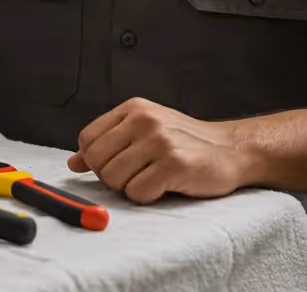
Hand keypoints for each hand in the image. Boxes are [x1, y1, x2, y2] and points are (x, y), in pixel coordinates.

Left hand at [67, 97, 258, 203]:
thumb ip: (110, 144)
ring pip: (114, 179)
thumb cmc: (185, 143)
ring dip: (129, 188)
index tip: (115, 164)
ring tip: (151, 179)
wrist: (232, 149)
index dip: (95, 160)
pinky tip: (164, 186)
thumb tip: (74, 163)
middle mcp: (145, 120)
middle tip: (135, 175)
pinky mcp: (175, 164)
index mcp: (134, 109)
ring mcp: (160, 141)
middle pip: (97, 160)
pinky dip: (147, 197)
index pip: (88, 139)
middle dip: (110, 177)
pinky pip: (137, 192)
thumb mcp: (145, 132)